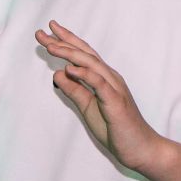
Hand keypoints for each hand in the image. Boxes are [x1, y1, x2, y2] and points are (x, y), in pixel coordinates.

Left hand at [36, 21, 163, 173]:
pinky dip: (85, 74)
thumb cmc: (116, 128)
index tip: (47, 32)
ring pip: (91, 64)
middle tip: (41, 33)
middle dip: (62, 42)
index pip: (82, 55)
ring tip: (51, 47)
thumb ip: (74, 91)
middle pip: (84, 54)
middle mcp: (110, 77)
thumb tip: (58, 74)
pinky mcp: (116, 101)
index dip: (65, 42)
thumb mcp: (87, 107)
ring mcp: (114, 88)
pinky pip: (99, 84)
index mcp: (103, 78)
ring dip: (70, 54)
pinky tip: (70, 69)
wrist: (139, 148)